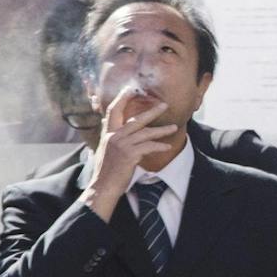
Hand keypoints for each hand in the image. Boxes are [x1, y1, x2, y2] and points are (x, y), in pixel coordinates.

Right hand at [81, 90, 184, 220]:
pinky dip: (159, 146)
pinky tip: (167, 146)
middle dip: (151, 111)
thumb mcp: (105, 151)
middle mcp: (114, 136)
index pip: (113, 110)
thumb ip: (111, 139)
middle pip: (135, 118)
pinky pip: (149, 146)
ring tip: (174, 127)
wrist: (102, 187)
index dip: (121, 98)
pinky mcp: (129, 154)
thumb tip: (111, 130)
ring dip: (162, 130)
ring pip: (146, 132)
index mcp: (108, 133)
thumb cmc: (105, 172)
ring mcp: (122, 145)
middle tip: (164, 104)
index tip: (130, 89)